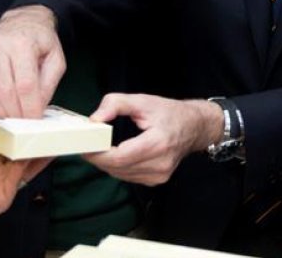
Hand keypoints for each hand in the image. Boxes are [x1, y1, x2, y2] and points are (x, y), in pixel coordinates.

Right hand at [0, 5, 63, 117]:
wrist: (22, 21)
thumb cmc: (41, 41)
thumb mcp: (56, 59)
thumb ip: (48, 84)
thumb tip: (38, 108)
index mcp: (23, 44)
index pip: (25, 84)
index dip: (29, 106)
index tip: (35, 120)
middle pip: (6, 90)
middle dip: (16, 112)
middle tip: (26, 124)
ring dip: (3, 111)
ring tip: (15, 119)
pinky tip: (3, 108)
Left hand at [0, 115, 52, 241]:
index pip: (8, 147)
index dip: (18, 135)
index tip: (27, 121)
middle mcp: (0, 173)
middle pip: (21, 155)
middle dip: (32, 143)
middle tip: (46, 127)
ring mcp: (5, 184)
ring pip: (26, 165)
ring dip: (38, 153)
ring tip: (52, 138)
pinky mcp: (7, 195)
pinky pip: (22, 177)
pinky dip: (33, 164)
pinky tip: (42, 153)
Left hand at [84, 94, 222, 185]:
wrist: (195, 127)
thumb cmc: (170, 113)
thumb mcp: (142, 100)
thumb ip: (115, 104)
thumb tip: (94, 119)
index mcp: (158, 143)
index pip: (120, 157)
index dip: (99, 154)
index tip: (86, 145)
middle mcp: (160, 164)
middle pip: (117, 168)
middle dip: (99, 158)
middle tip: (88, 145)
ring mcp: (159, 175)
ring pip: (120, 175)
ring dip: (107, 163)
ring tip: (101, 148)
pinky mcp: (157, 181)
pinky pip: (128, 177)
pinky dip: (118, 167)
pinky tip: (117, 155)